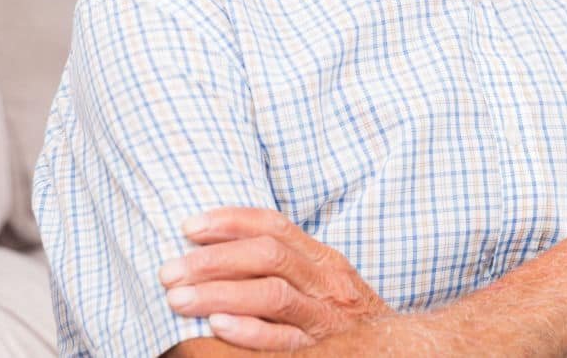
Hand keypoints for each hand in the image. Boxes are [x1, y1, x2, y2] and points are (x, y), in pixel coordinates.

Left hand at [158, 207, 391, 349]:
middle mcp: (328, 283)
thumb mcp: (323, 283)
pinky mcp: (320, 352)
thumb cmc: (344, 319)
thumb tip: (218, 249)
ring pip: (272, 294)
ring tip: (178, 299)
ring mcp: (326, 319)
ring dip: (220, 293)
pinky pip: (283, 341)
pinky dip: (249, 332)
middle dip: (213, 260)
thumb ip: (286, 265)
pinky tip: (217, 327)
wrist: (397, 354)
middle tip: (170, 270)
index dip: (230, 222)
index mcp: (325, 260)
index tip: (188, 227)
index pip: (274, 227)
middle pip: (268, 256)